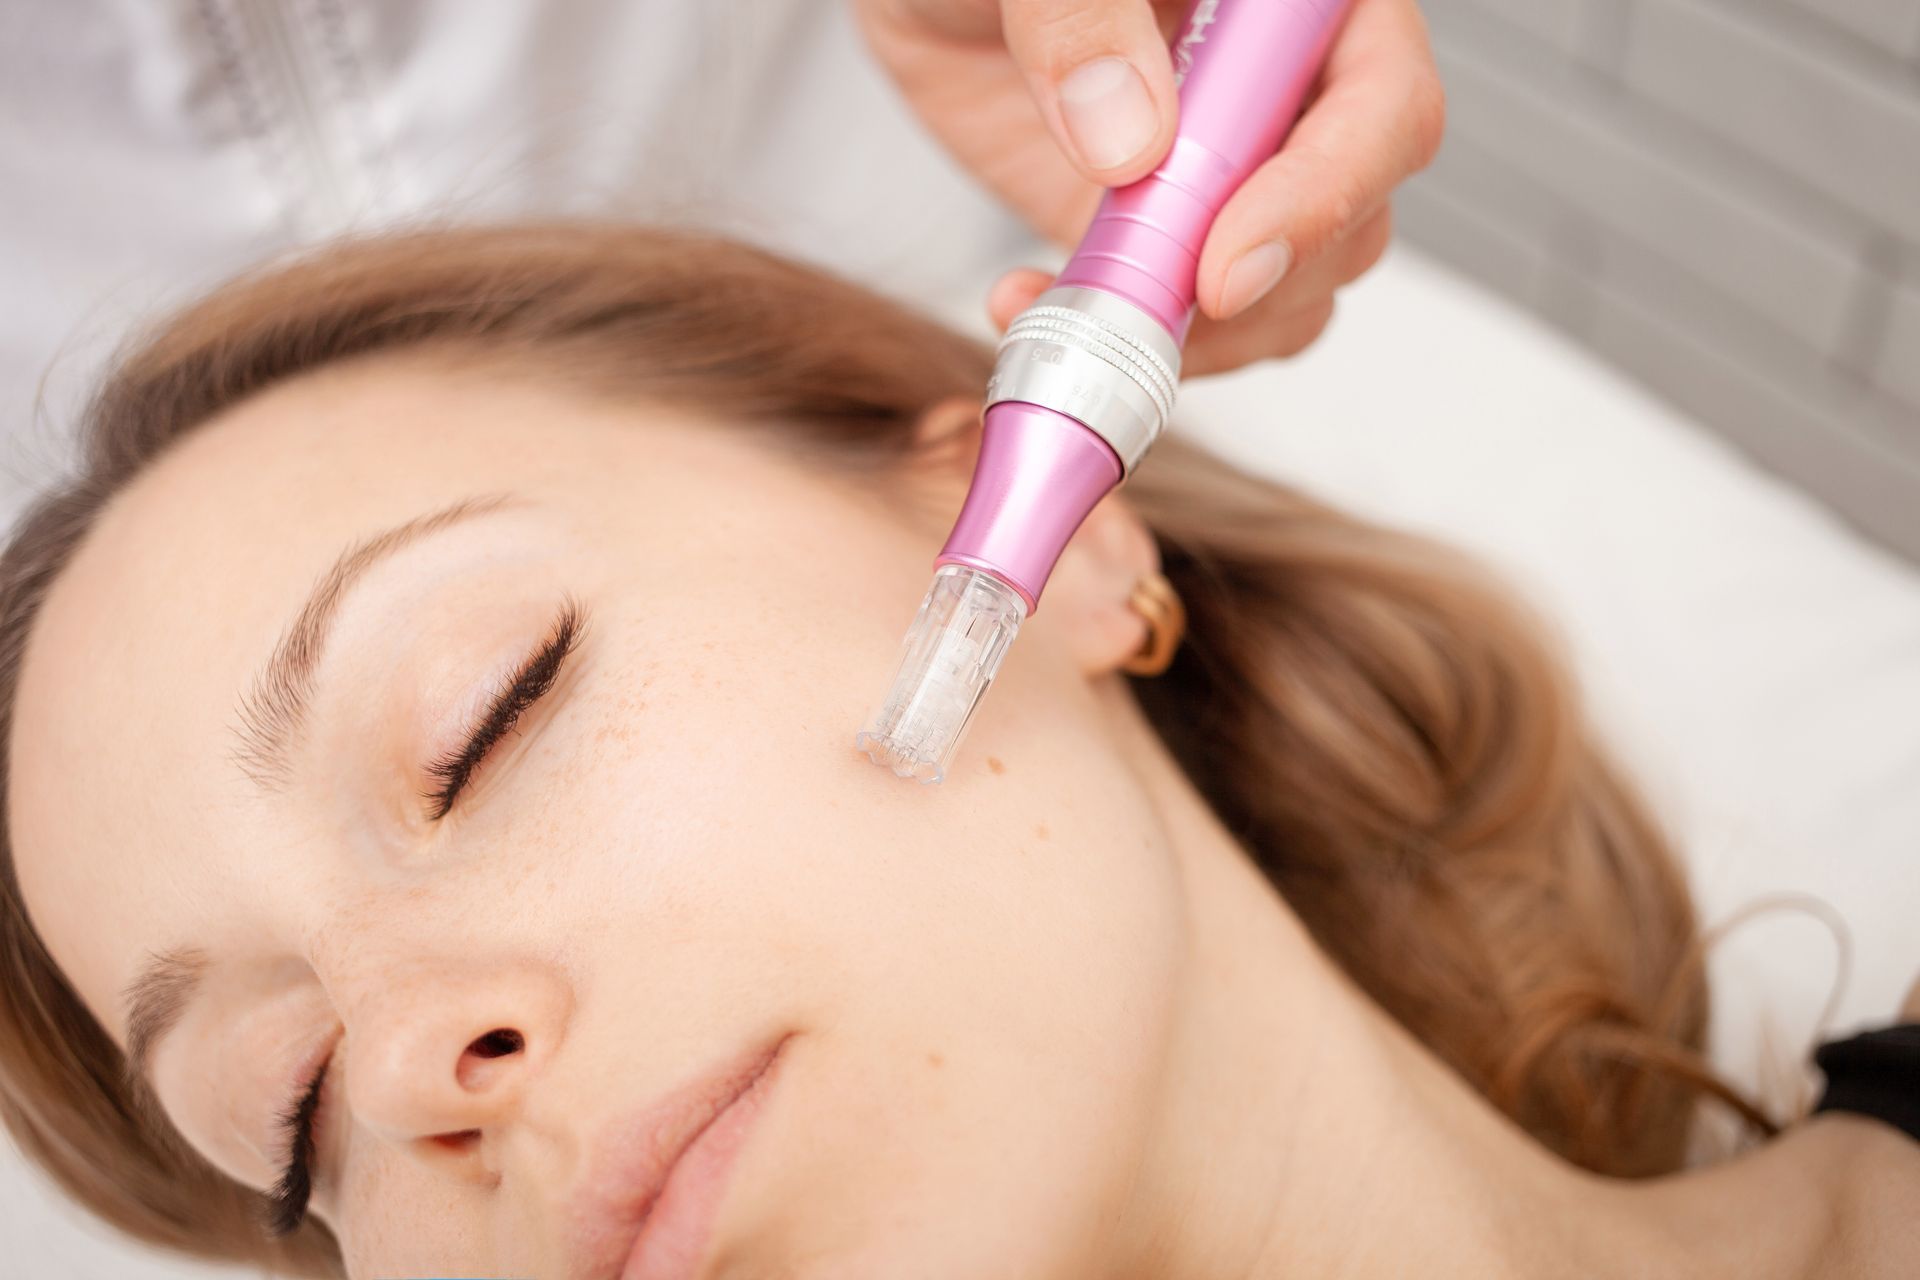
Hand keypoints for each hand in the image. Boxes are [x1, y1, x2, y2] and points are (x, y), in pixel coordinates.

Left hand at [852, 0, 1445, 375]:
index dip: (1322, 196)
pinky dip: (1127, 337)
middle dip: (1252, 288)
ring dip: (1190, 333)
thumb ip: (1082, 20)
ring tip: (1070, 310)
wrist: (935, 0)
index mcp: (1303, 2)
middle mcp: (1296, 89)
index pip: (1383, 104)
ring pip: (1290, 290)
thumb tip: (1133, 141)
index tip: (1223, 270)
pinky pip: (1196, 318)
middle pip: (1353, 219)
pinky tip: (1033, 302)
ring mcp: (1241, 171)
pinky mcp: (1176, 235)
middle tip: (1138, 307)